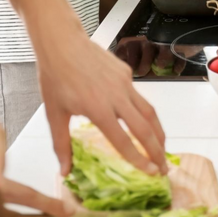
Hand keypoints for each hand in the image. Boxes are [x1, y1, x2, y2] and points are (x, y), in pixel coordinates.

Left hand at [35, 34, 167, 176]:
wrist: (62, 43)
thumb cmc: (54, 78)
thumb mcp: (53, 114)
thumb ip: (61, 144)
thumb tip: (65, 171)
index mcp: (98, 110)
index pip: (123, 141)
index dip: (139, 160)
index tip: (151, 173)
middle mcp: (117, 97)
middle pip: (145, 128)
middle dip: (157, 151)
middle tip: (164, 168)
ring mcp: (125, 84)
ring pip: (149, 112)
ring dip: (158, 133)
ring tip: (162, 149)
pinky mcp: (127, 73)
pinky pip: (138, 96)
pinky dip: (144, 112)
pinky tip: (139, 119)